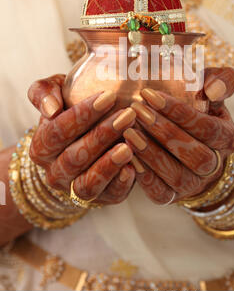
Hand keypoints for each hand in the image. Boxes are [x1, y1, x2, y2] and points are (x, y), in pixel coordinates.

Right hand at [28, 75, 135, 205]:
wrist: (84, 143)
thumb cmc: (71, 110)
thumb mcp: (56, 94)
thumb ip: (43, 92)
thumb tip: (51, 109)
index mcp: (41, 147)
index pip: (56, 132)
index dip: (81, 115)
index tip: (108, 96)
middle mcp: (55, 172)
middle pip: (74, 157)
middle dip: (102, 135)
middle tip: (128, 115)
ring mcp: (76, 189)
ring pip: (88, 183)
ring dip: (109, 164)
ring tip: (129, 146)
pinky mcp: (103, 198)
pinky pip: (110, 195)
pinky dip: (121, 183)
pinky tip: (134, 166)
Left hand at [124, 67, 233, 204]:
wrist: (188, 142)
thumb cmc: (197, 108)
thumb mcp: (211, 90)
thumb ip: (221, 81)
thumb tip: (214, 88)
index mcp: (227, 137)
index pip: (208, 127)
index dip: (179, 112)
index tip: (150, 94)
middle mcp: (215, 165)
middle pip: (194, 154)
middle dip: (164, 132)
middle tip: (137, 111)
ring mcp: (194, 183)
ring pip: (177, 175)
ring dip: (151, 154)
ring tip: (128, 132)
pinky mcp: (173, 196)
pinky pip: (160, 193)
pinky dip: (143, 177)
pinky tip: (127, 155)